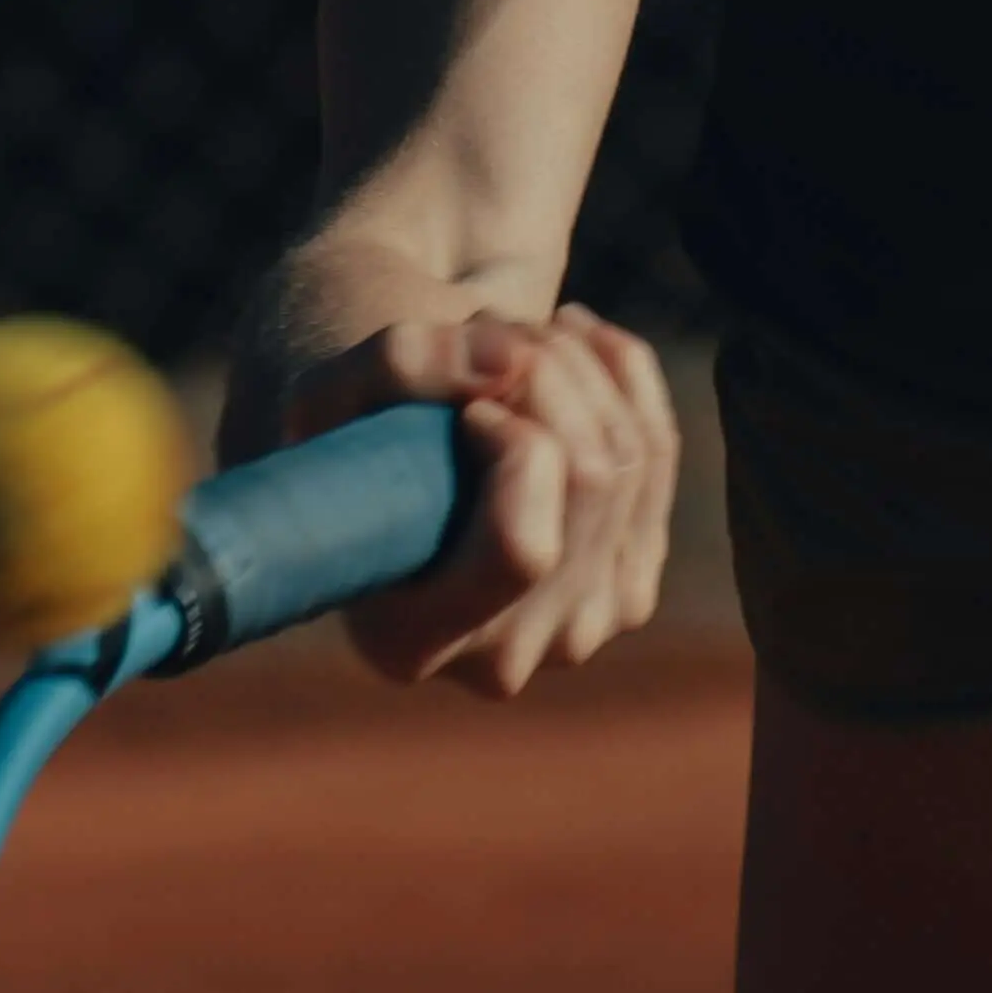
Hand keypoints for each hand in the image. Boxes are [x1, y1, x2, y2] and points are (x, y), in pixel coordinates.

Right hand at [284, 306, 678, 696]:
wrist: (396, 451)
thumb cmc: (351, 430)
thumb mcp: (333, 388)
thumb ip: (399, 364)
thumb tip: (512, 359)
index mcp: (407, 640)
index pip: (523, 548)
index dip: (514, 443)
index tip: (466, 406)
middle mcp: (500, 659)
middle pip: (589, 480)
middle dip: (546, 371)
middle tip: (486, 332)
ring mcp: (577, 631)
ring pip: (629, 456)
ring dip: (576, 363)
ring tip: (512, 338)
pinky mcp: (627, 590)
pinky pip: (658, 450)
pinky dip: (620, 375)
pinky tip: (569, 343)